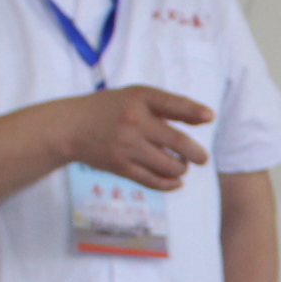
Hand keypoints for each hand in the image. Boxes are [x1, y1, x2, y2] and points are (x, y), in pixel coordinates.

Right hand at [62, 84, 214, 193]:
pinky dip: (169, 184)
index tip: (210, 117)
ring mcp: (127, 145)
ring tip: (182, 165)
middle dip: (196, 153)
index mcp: (139, 97)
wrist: (70, 127)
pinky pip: (153, 181)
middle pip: (177, 140)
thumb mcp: (134, 97)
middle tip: (202, 159)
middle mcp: (134, 121)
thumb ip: (166, 106)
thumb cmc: (110, 110)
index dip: (193, 111)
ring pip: (169, 165)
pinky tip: (176, 181)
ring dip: (181, 168)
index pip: (172, 104)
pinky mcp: (120, 166)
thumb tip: (205, 118)